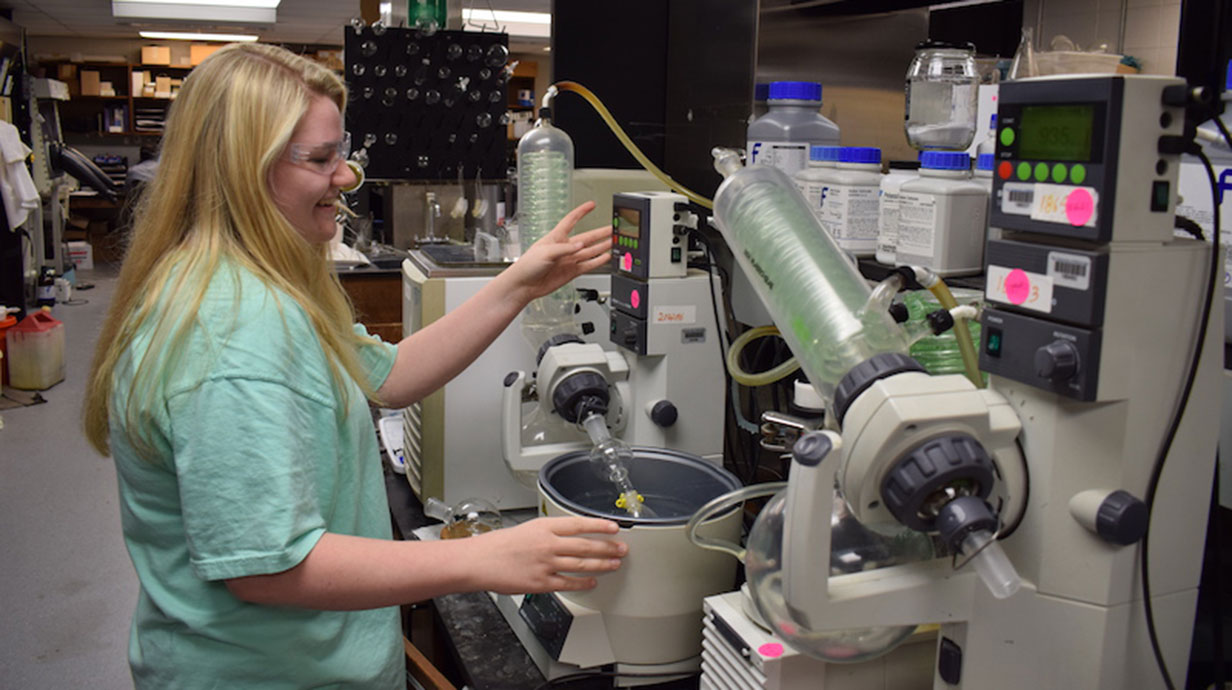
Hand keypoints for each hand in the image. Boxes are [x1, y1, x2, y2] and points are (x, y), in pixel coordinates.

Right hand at [466, 516, 625, 594]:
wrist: (480, 561)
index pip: (579, 524)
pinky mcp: (542, 583)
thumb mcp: (528, 528)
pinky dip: (584, 583)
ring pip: (582, 564)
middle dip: (608, 547)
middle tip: (621, 549)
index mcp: (544, 526)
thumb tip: (570, 536)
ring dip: (601, 564)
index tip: (614, 528)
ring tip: (614, 564)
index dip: (600, 526)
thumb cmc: (500, 545)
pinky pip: (569, 583)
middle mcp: (548, 544)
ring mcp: (546, 564)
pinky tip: (592, 582)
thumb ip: (550, 532)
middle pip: (586, 545)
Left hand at [504, 201, 611, 302]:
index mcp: (556, 237)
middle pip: (587, 237)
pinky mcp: (571, 272)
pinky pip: (588, 265)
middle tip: (613, 228)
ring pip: (590, 251)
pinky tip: (606, 257)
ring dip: (603, 246)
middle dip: (601, 232)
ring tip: (614, 241)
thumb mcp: (545, 252)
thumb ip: (565, 249)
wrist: (524, 285)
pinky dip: (598, 261)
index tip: (591, 205)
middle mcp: (565, 248)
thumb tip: (580, 246)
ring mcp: (569, 260)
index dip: (582, 212)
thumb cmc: (527, 265)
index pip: (571, 220)